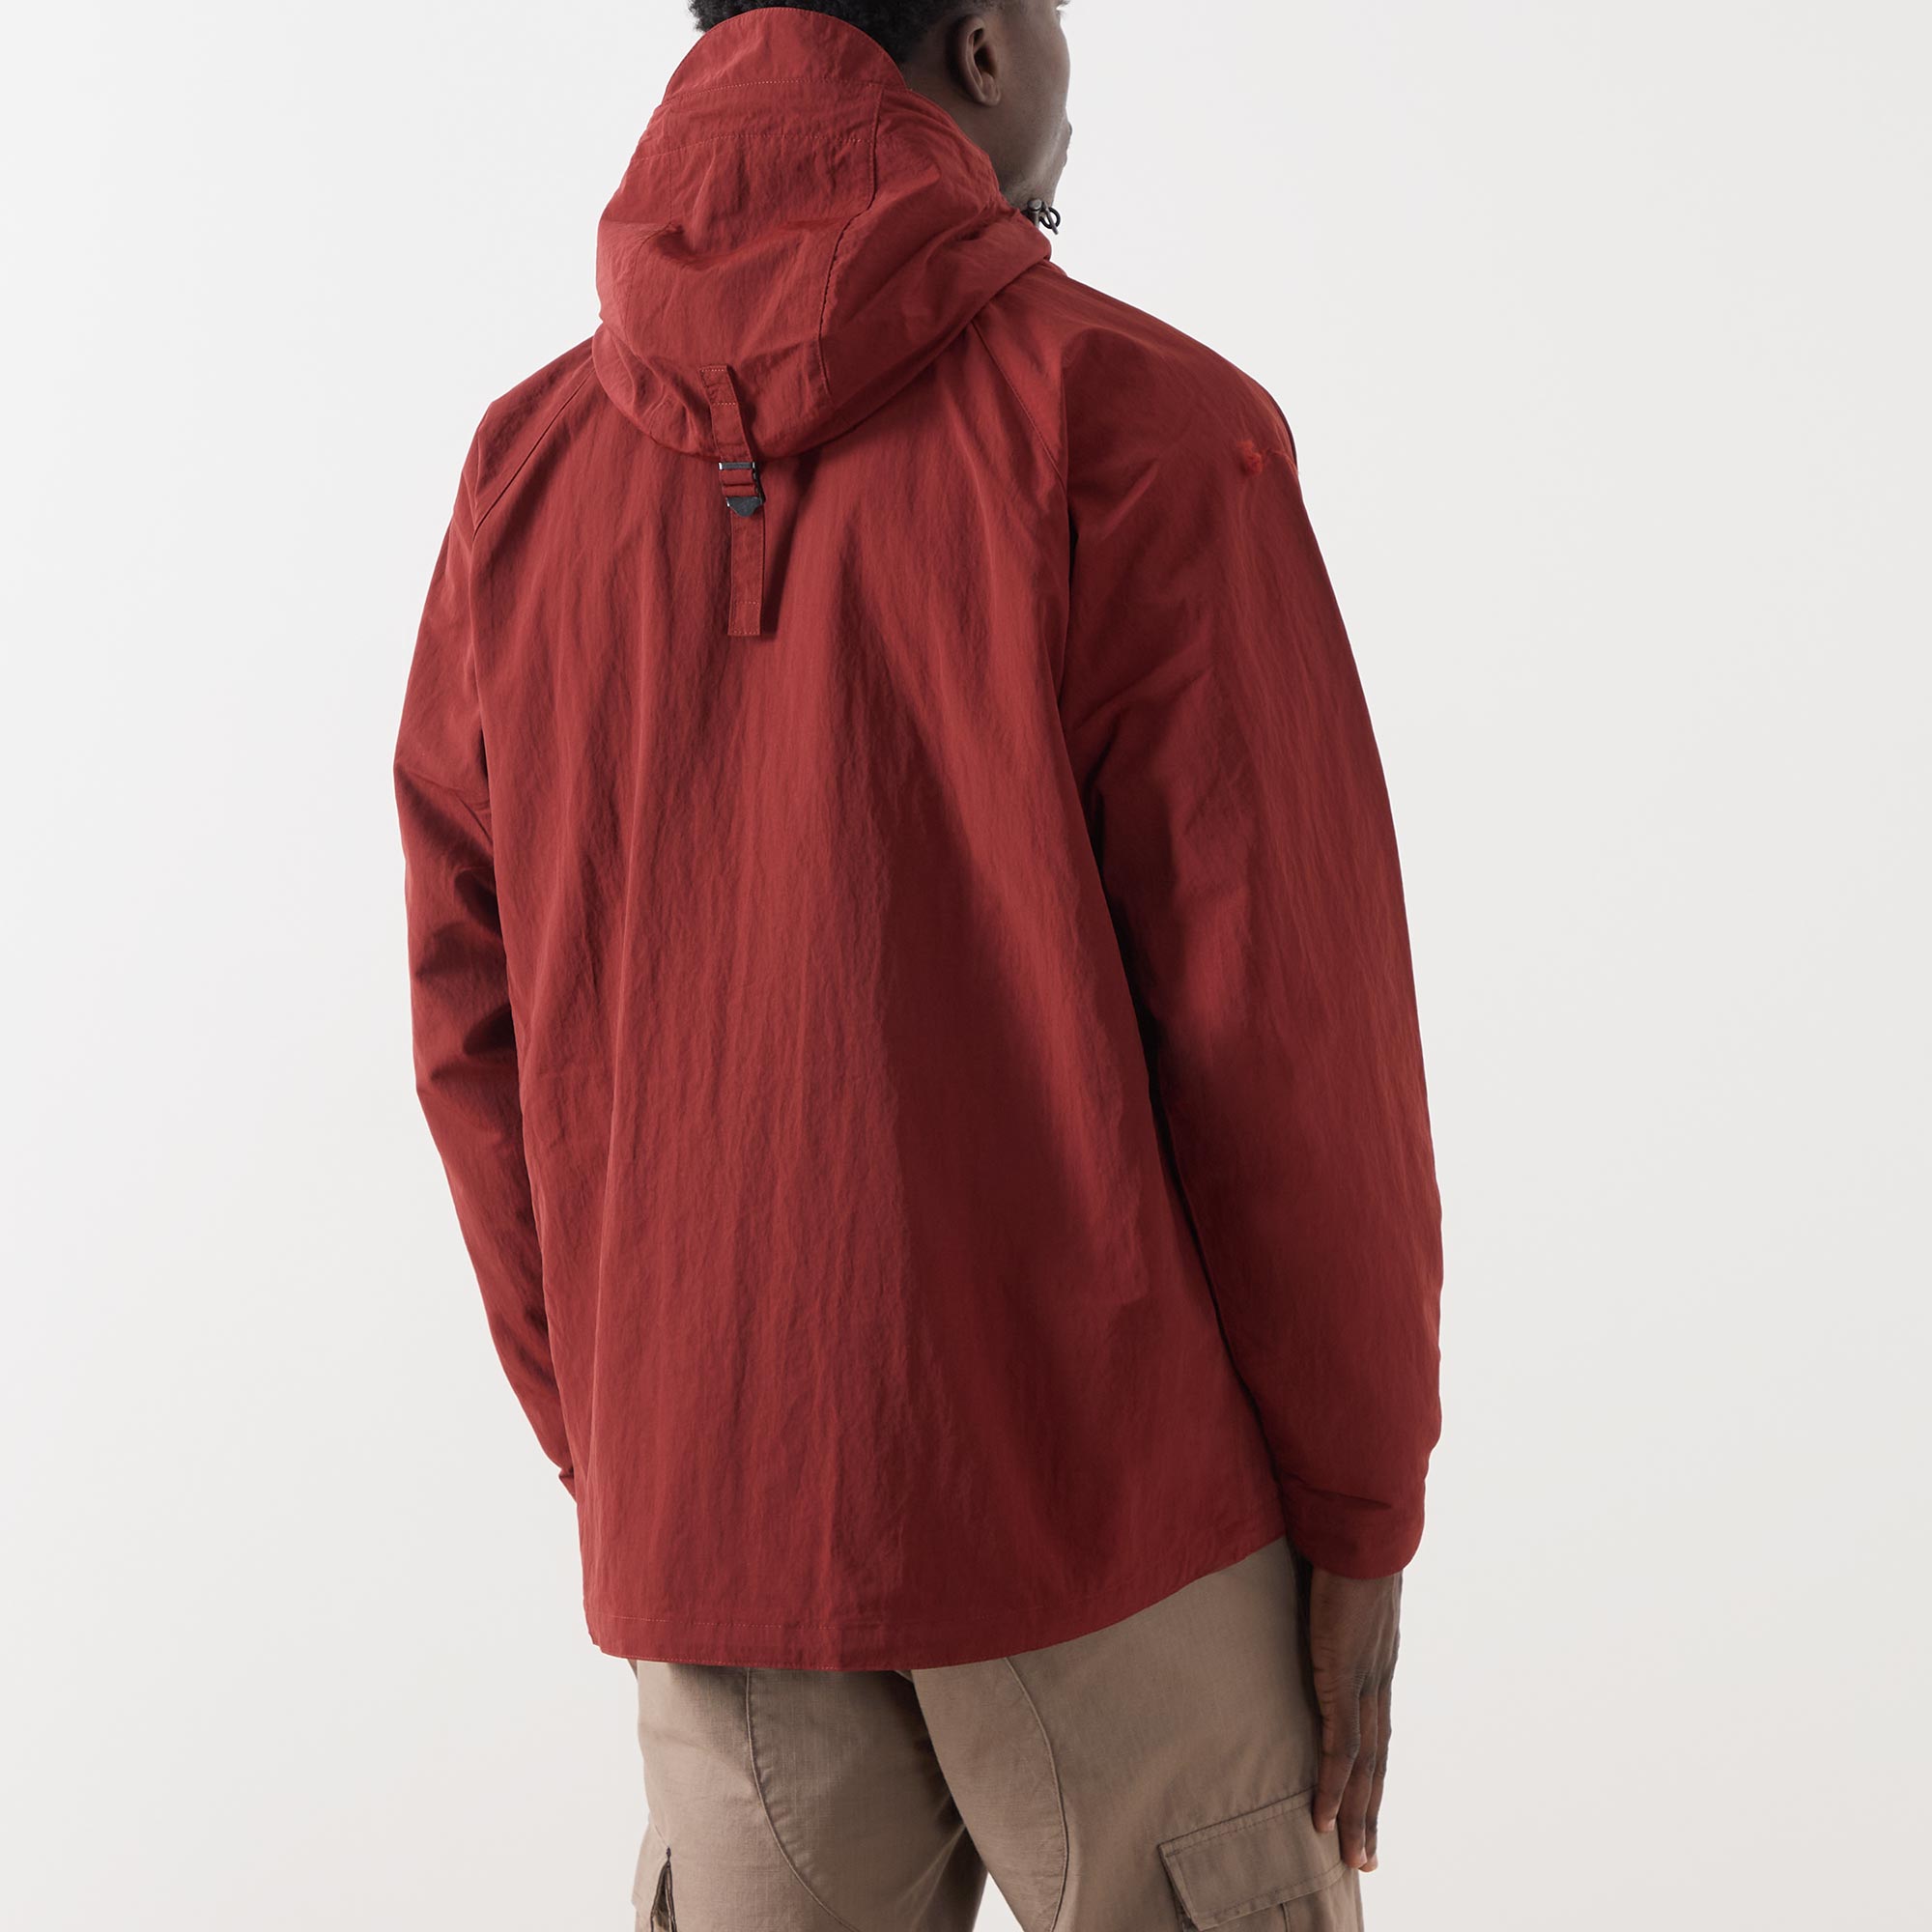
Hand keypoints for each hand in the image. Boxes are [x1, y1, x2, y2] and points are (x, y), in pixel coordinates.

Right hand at [1305, 1565, 1401, 1872]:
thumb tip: (1312, 1599)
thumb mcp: (1337, 1586)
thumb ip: (1329, 1605)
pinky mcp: (1343, 1677)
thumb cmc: (1344, 1545)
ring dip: (1359, 1816)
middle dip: (1372, 1813)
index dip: (1371, 1775)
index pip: (1376, 1732)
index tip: (1367, 1809)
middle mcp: (1376, 1681)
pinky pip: (1340, 1746)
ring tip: (1354, 1857)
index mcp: (1376, 1663)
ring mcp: (1363, 1682)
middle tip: (1367, 1859)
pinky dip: (1333, 1785)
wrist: (1361, 1528)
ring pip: (1365, 1767)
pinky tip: (1324, 1818)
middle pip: (1377, 1762)